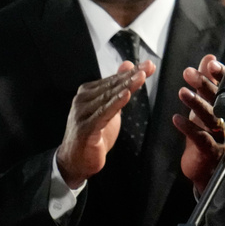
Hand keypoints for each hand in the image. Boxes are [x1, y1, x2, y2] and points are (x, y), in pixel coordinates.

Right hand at [56, 60, 154, 188]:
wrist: (75, 160)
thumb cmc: (94, 133)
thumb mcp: (109, 108)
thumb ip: (118, 88)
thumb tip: (128, 65)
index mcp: (88, 92)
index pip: (113, 80)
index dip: (131, 72)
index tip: (148, 64)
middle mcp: (83, 100)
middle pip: (112, 86)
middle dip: (132, 76)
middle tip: (148, 67)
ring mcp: (83, 113)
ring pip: (109, 97)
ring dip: (126, 86)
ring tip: (141, 76)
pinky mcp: (86, 128)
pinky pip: (104, 114)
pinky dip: (115, 104)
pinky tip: (126, 95)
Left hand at [174, 54, 224, 193]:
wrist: (204, 168)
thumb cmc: (205, 134)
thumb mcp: (203, 105)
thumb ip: (206, 81)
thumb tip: (208, 58)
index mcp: (224, 107)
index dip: (219, 75)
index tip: (210, 64)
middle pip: (218, 99)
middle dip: (204, 85)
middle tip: (190, 73)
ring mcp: (219, 135)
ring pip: (210, 117)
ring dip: (195, 104)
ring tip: (182, 92)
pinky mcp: (210, 150)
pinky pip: (200, 138)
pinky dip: (188, 128)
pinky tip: (176, 119)